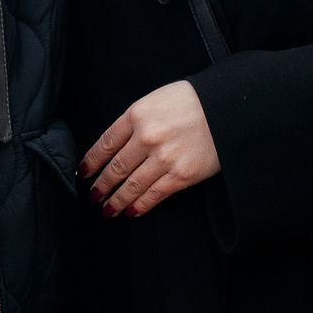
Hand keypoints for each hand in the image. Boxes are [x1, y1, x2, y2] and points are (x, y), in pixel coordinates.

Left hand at [80, 81, 221, 216]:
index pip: (106, 143)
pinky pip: (154, 195)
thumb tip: (116, 146)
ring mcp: (164, 158)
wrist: (229, 108)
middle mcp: (147, 137)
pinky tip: (131, 212)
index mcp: (137, 115)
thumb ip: (136, 121)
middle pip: (116, 167)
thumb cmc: (193, 101)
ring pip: (132, 185)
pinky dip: (140, 206)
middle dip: (102, 184)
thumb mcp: (157, 100)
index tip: (84, 172)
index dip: (92, 161)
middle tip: (92, 195)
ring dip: (116, 200)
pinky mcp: (181, 175)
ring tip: (107, 209)